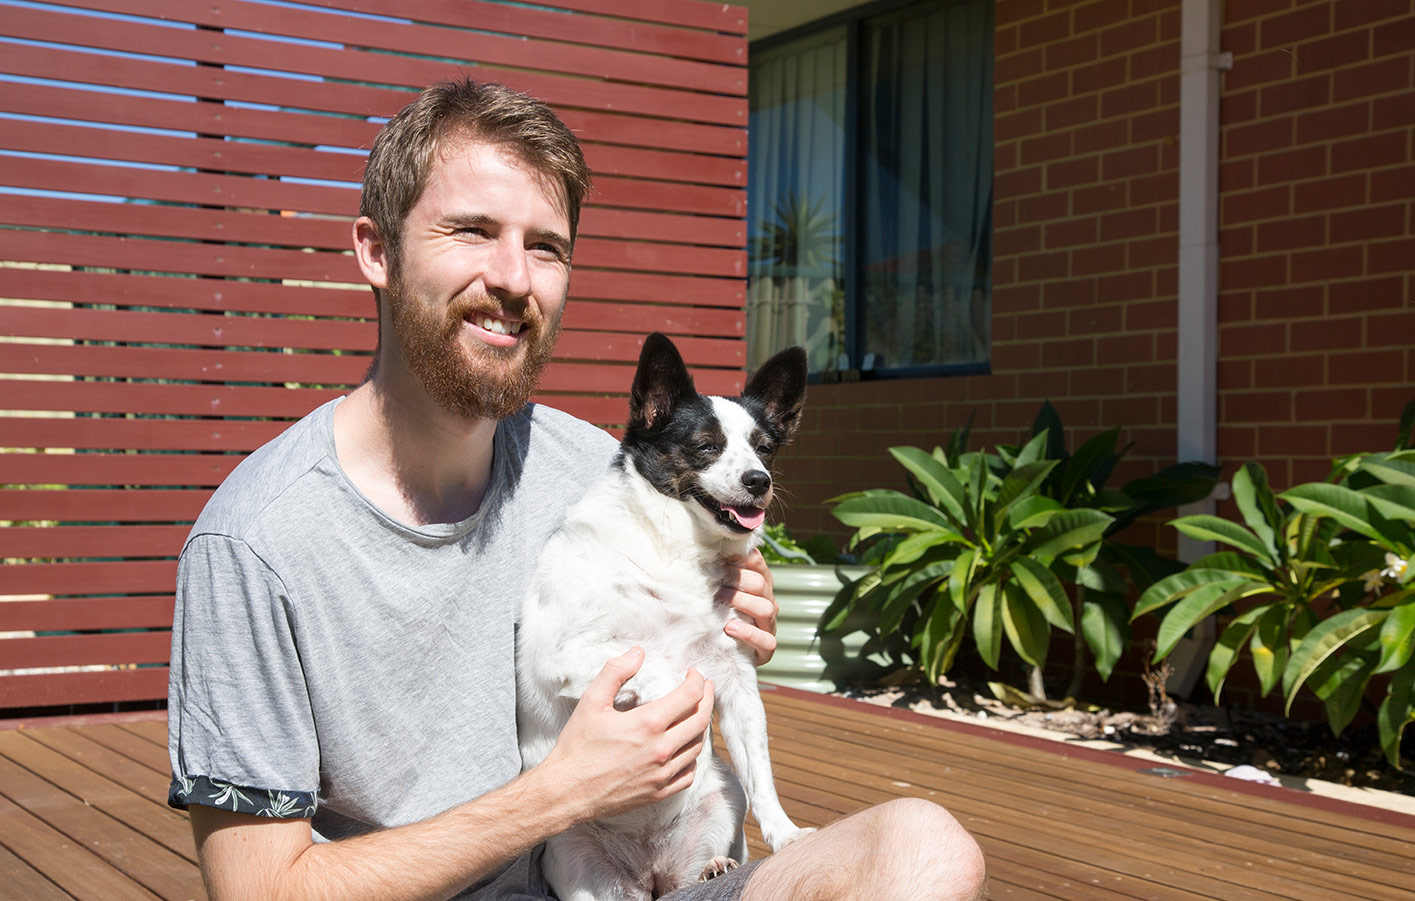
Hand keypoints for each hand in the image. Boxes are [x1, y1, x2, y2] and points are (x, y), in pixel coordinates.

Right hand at [542, 648, 713, 820]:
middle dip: (707, 700)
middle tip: (705, 689)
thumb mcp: (591, 702)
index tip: (694, 673)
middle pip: (701, 720)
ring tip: (696, 714)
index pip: (690, 696)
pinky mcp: (658, 792)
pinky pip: (689, 774)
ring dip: (701, 727)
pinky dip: (693, 758)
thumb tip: (637, 653)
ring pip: (697, 747)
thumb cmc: (577, 746)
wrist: (566, 791)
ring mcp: (662, 774)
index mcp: (648, 724)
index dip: (697, 680)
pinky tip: (685, 748)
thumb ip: (615, 672)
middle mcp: (661, 749)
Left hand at [719, 549, 778, 665]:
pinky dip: (748, 632)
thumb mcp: (720, 595)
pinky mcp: (766, 649)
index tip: (723, 558)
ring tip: (722, 599)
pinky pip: (766, 640)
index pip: (759, 565)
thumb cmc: (720, 618)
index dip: (743, 558)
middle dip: (738, 579)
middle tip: (717, 579)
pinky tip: (730, 627)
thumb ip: (719, 576)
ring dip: (742, 601)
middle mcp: (768, 604)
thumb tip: (705, 553)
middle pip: (761, 585)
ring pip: (766, 609)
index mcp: (760, 587)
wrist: (724, 654)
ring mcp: (769, 626)